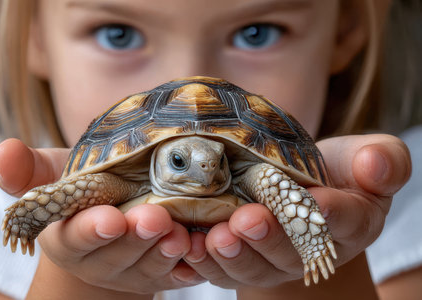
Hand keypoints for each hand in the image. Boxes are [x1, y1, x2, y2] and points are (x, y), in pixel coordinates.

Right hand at [0, 139, 204, 296]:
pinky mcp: (165, 273)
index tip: (110, 218)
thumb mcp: (58, 178)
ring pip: (152, 267)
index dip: (92, 230)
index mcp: (69, 238)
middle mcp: (102, 260)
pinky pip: (181, 274)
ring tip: (182, 234)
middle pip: (119, 255)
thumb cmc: (86, 194)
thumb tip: (4, 151)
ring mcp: (135, 271)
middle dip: (137, 239)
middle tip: (155, 219)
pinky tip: (203, 247)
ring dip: (167, 252)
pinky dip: (192, 264)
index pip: (77, 238)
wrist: (113, 221)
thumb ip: (32, 171)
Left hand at [183, 134, 410, 288]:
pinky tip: (190, 246)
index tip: (317, 201)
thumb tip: (375, 165)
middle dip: (269, 238)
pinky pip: (222, 270)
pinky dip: (204, 263)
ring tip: (215, 237)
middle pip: (290, 252)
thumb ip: (383, 161)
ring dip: (233, 255)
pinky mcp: (242, 262)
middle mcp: (309, 252)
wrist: (298, 191)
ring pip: (253, 267)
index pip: (344, 221)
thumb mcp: (365, 158)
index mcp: (349, 224)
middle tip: (248, 220)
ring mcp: (273, 262)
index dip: (330, 213)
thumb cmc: (336, 173)